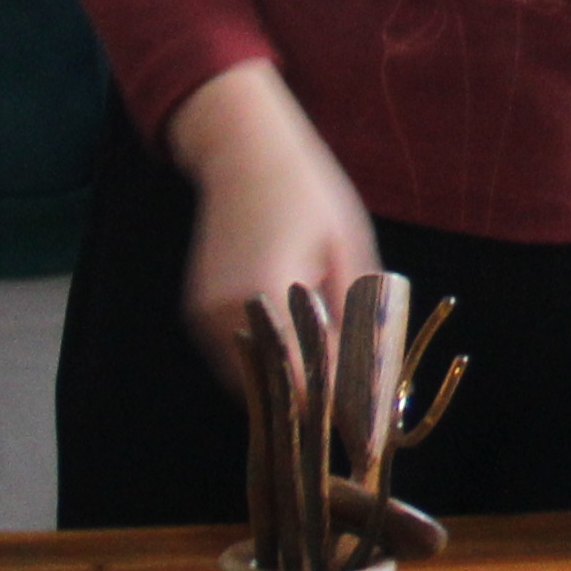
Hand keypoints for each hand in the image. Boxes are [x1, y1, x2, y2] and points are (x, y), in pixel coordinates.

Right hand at [165, 63, 378, 395]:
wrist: (243, 149)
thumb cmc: (307, 190)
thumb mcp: (349, 247)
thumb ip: (357, 315)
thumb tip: (373, 373)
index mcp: (268, 292)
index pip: (304, 378)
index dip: (338, 405)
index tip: (368, 421)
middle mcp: (226, 310)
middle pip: (276, 388)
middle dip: (317, 399)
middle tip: (357, 402)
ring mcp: (204, 314)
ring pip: (253, 380)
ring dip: (291, 383)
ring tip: (332, 371)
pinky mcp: (197, 312)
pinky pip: (237, 359)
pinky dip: (269, 365)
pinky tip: (299, 350)